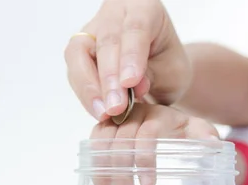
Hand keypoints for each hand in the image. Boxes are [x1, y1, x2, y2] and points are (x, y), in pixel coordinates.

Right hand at [64, 0, 191, 120]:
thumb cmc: (168, 66)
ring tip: (104, 112)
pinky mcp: (80, 51)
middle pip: (105, 41)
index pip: (135, 28)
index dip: (131, 56)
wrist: (160, 73)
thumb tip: (131, 86)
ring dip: (90, 87)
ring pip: (79, 53)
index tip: (130, 82)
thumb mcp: (172, 72)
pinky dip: (86, 93)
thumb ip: (151, 75)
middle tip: (116, 106)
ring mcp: (94, 30)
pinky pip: (75, 70)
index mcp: (144, 8)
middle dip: (109, 78)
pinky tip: (98, 110)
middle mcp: (115, 14)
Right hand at [89, 103, 218, 184]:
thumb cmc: (185, 130)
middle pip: (121, 140)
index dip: (145, 158)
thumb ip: (205, 135)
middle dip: (122, 172)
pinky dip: (94, 168)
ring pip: (102, 143)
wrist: (170, 122)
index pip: (147, 133)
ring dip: (103, 173)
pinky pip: (93, 145)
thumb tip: (212, 144)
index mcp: (158, 114)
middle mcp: (134, 113)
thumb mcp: (198, 131)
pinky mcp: (104, 129)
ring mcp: (116, 120)